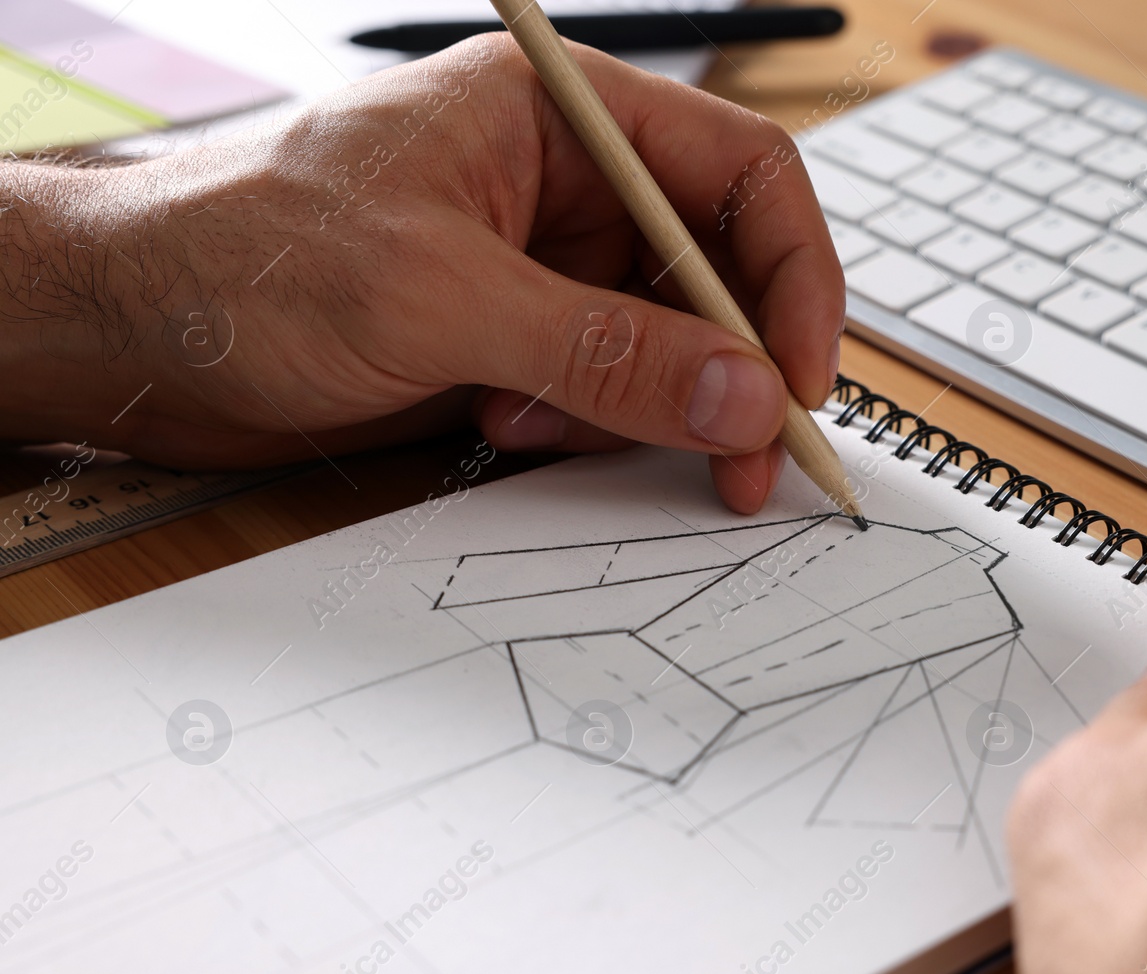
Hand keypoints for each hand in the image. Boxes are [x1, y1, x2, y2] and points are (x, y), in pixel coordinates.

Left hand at [0, 35, 842, 512]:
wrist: (127, 334)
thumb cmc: (240, 258)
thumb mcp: (436, 298)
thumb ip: (602, 350)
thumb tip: (741, 395)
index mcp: (560, 119)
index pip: (739, 175)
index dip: (790, 277)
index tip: (799, 380)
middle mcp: (566, 187)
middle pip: (718, 272)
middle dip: (731, 370)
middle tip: (744, 462)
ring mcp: (542, 267)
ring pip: (668, 347)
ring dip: (636, 409)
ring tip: (532, 425)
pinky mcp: (514, 340)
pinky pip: (606, 393)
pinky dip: (583, 431)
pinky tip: (497, 429)